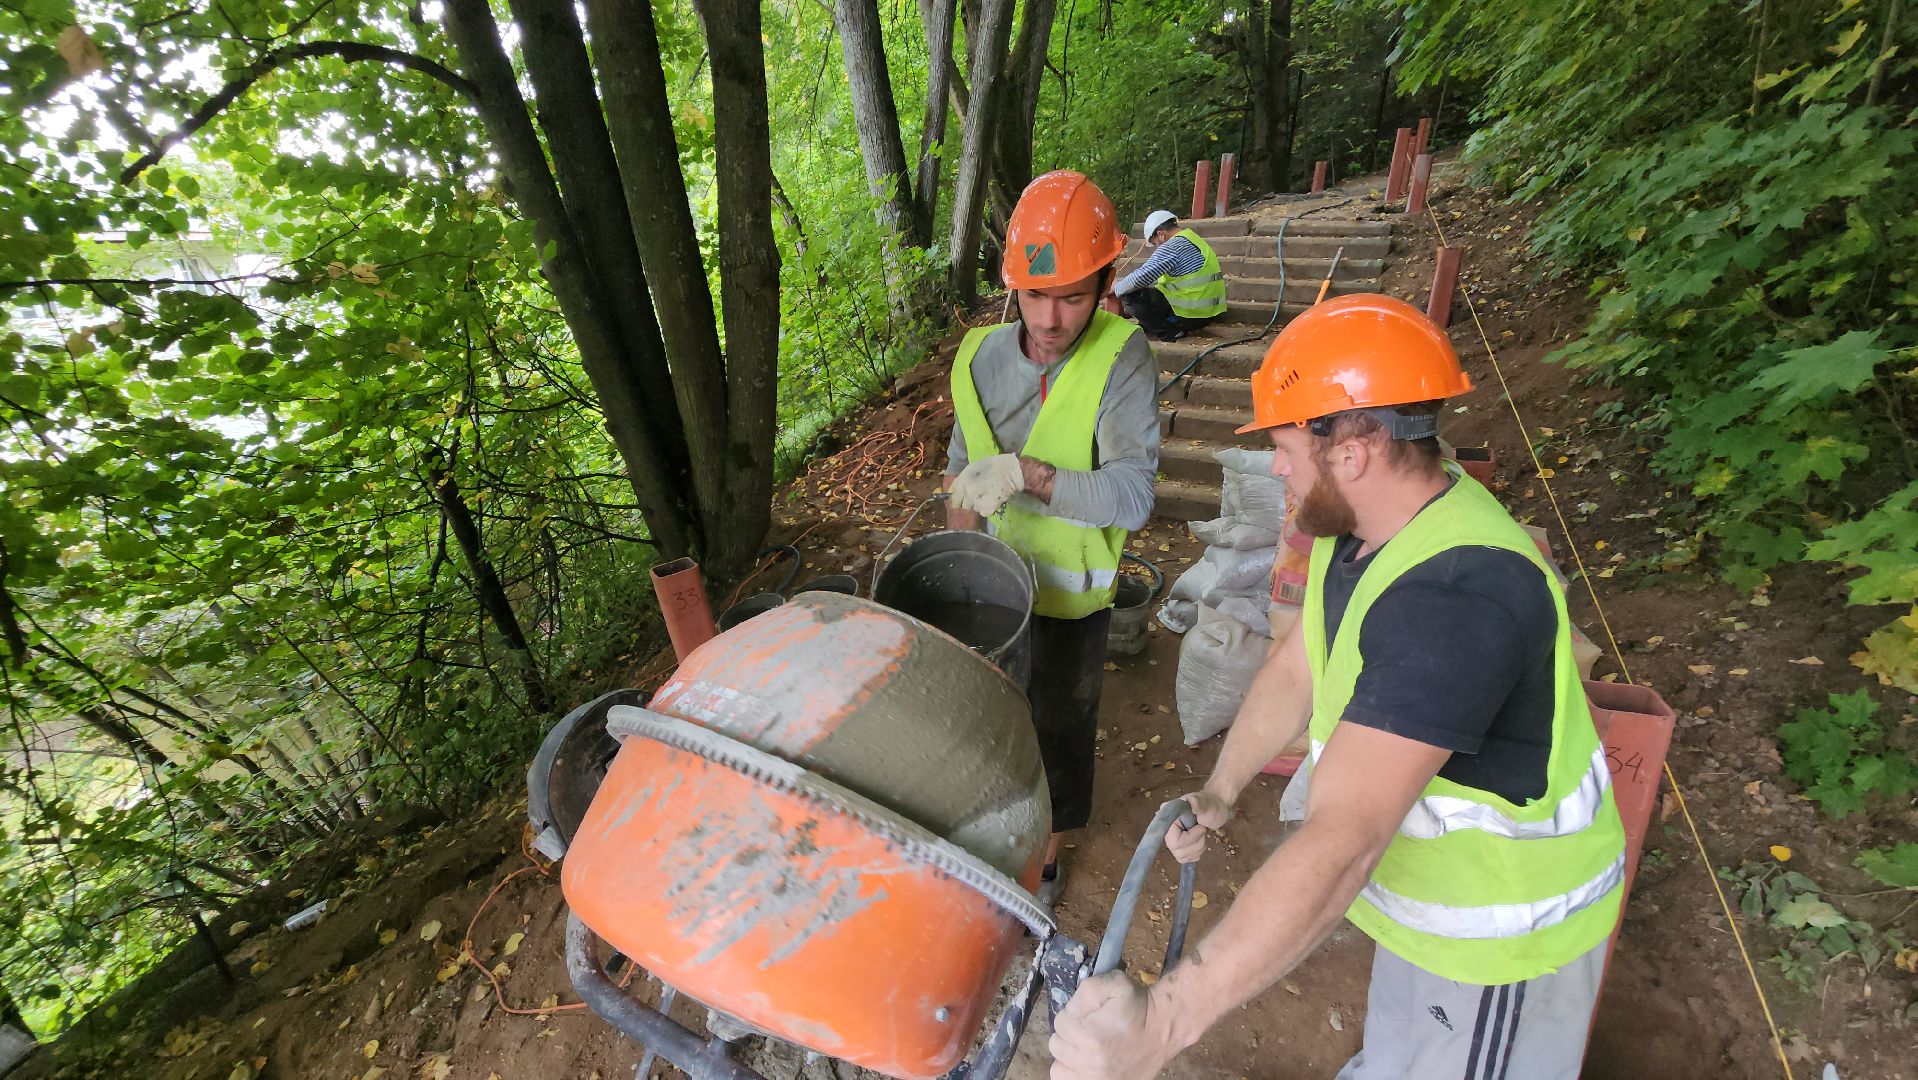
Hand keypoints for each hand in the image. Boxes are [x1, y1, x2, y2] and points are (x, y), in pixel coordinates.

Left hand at [948, 453, 1024, 516]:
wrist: (1011, 469)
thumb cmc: (991, 465)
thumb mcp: (971, 468)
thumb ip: (959, 481)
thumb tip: (951, 493)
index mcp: (962, 482)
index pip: (954, 500)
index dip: (959, 499)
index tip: (965, 497)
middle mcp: (968, 492)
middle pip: (964, 506)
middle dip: (970, 501)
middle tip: (980, 493)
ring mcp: (978, 501)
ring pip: (975, 509)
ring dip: (980, 504)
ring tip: (988, 494)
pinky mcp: (989, 507)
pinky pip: (984, 513)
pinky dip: (988, 508)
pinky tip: (993, 499)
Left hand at [1048, 971, 1176, 1079]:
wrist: (1163, 1029)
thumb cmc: (1138, 1005)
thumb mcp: (1115, 982)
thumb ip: (1085, 992)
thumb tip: (1070, 1011)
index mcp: (1090, 1036)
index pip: (1060, 1022)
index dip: (1074, 1014)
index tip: (1090, 1014)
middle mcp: (1090, 1063)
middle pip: (1057, 1044)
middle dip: (1070, 1033)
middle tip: (1089, 1029)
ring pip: (1059, 1067)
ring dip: (1069, 1054)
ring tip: (1087, 1046)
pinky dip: (1073, 1072)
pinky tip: (1086, 1062)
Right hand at [1165, 787, 1231, 864]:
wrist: (1215, 809)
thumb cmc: (1210, 805)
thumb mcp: (1205, 803)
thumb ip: (1197, 803)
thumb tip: (1192, 803)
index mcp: (1169, 817)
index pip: (1173, 840)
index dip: (1189, 838)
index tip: (1200, 827)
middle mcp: (1166, 830)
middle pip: (1177, 850)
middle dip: (1196, 843)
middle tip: (1203, 830)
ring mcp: (1172, 840)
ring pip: (1181, 856)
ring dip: (1198, 849)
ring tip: (1202, 835)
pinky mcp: (1179, 847)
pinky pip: (1184, 859)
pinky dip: (1196, 854)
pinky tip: (1200, 842)